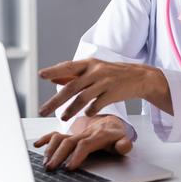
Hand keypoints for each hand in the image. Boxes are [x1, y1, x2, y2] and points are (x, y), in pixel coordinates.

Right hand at [33, 115, 132, 170]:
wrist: (111, 123)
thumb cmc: (116, 136)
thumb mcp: (124, 140)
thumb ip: (124, 145)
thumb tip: (123, 147)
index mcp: (99, 135)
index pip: (85, 145)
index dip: (77, 156)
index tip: (69, 168)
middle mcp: (85, 133)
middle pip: (69, 142)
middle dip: (59, 155)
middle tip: (51, 168)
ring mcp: (76, 133)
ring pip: (60, 138)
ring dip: (51, 149)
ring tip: (45, 162)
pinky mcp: (70, 135)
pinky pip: (56, 134)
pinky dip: (46, 138)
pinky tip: (37, 144)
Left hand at [37, 58, 172, 118]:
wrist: (139, 77)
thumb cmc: (112, 74)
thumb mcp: (93, 69)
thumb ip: (72, 74)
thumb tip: (51, 77)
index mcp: (89, 64)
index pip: (68, 67)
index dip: (54, 71)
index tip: (40, 75)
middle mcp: (96, 71)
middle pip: (72, 87)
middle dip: (55, 101)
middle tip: (42, 111)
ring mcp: (105, 82)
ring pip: (83, 98)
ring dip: (70, 109)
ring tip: (62, 118)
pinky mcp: (113, 93)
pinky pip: (97, 104)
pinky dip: (90, 111)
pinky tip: (86, 114)